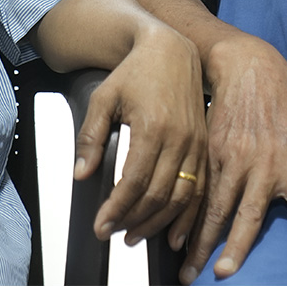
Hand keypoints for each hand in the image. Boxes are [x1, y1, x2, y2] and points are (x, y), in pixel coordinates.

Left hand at [75, 24, 207, 244]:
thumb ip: (90, 137)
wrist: (171, 49)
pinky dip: (188, 216)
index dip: (116, 209)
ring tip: (135, 236)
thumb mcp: (104, 98)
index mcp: (153, 127)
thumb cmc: (135, 71)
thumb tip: (80, 174)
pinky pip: (200, 189)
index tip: (101, 226)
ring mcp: (197, 144)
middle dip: (133, 221)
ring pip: (181, 198)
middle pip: (157, 195)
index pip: (133, 182)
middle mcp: (179, 139)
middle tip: (113, 234)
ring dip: (159, 223)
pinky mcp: (205, 146)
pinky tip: (175, 233)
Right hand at [177, 32, 286, 284]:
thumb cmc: (284, 106)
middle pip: (249, 214)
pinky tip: (178, 239)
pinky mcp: (211, 151)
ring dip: (202, 240)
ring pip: (215, 206)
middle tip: (225, 275)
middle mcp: (263, 164)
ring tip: (191, 271)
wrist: (248, 67)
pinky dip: (188, 217)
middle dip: (237, 246)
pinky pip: (199, 190)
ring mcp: (233, 158)